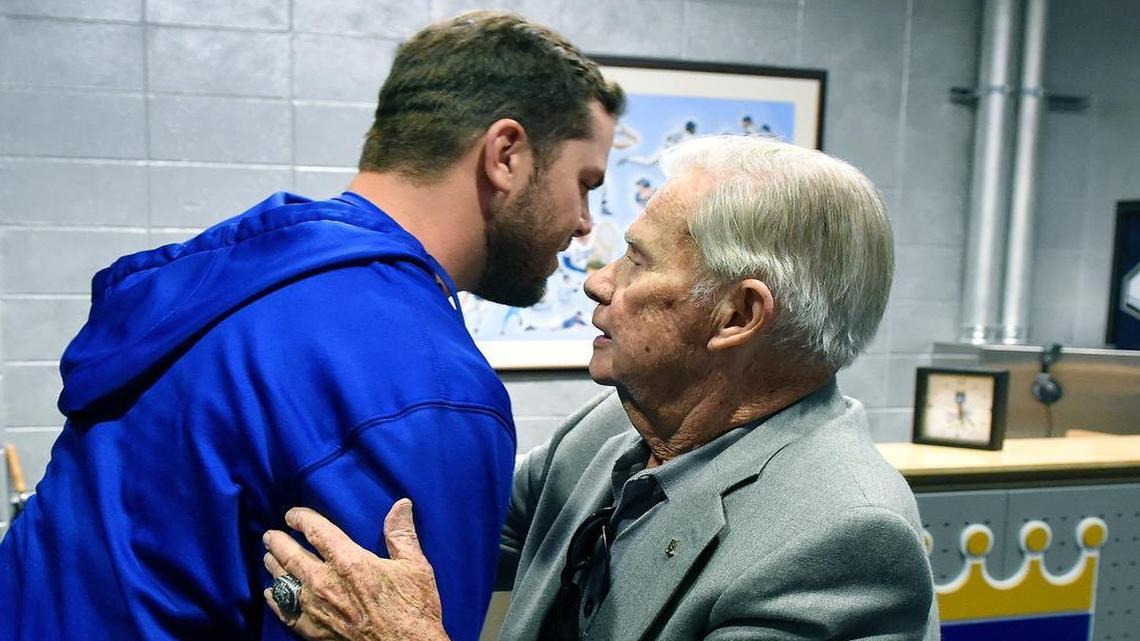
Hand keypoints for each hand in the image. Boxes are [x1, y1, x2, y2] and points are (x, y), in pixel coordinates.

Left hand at [262, 499, 449, 640]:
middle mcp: (326, 582)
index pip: (316, 531)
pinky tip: (271, 592)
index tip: (293, 514)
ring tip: (268, 557)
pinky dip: (275, 600)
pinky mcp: (314, 630)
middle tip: (270, 535)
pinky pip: (285, 612)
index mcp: (350, 562)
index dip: (301, 519)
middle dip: (278, 541)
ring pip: (284, 581)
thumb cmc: (413, 609)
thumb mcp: (415, 566)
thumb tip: (402, 504)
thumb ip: (402, 533)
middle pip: (291, 555)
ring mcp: (316, 608)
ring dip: (274, 566)